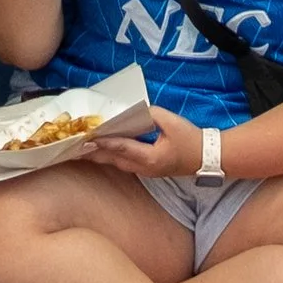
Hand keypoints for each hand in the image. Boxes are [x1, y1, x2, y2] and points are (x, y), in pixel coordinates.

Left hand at [85, 106, 203, 178]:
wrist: (207, 157)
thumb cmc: (190, 139)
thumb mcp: (171, 122)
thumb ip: (150, 114)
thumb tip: (133, 111)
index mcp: (151, 157)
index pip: (121, 147)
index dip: (104, 141)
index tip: (87, 136)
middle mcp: (145, 168)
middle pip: (114, 160)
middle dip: (94, 153)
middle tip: (75, 148)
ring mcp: (147, 171)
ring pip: (118, 164)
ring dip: (101, 156)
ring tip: (83, 150)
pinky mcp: (149, 169)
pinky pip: (125, 164)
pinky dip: (112, 157)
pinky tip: (103, 152)